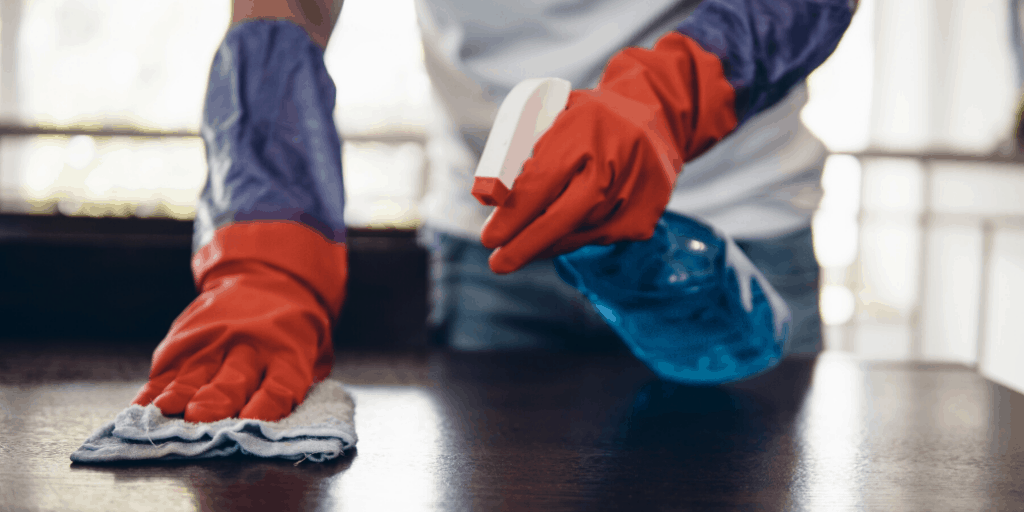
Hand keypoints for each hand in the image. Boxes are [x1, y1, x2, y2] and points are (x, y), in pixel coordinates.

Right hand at [132, 221, 347, 421]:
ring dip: (178, 395)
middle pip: (231, 382)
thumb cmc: (289, 334)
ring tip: (165, 411)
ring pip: (194, 374)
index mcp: (286, 354)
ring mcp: (213, 342)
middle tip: (200, 419)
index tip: (249, 424)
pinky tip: (143, 407)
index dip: (264, 407)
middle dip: (214, 402)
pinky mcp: (184, 341)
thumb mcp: (310, 352)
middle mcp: (248, 348)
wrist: (264, 279)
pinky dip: (152, 392)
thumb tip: (272, 430)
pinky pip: (166, 370)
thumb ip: (294, 388)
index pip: (279, 386)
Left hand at [480, 32, 736, 273]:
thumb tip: (492, 198)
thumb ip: (523, 149)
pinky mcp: (643, 217)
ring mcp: (633, 192)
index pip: (542, 181)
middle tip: (498, 263)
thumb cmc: (588, 119)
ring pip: (577, 233)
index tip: (490, 238)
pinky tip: (556, 236)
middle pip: (563, 217)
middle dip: (526, 245)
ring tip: (522, 246)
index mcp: (583, 128)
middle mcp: (613, 161)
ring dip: (545, 243)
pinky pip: (597, 238)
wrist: (656, 120)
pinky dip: (571, 239)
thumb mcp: (554, 113)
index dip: (513, 215)